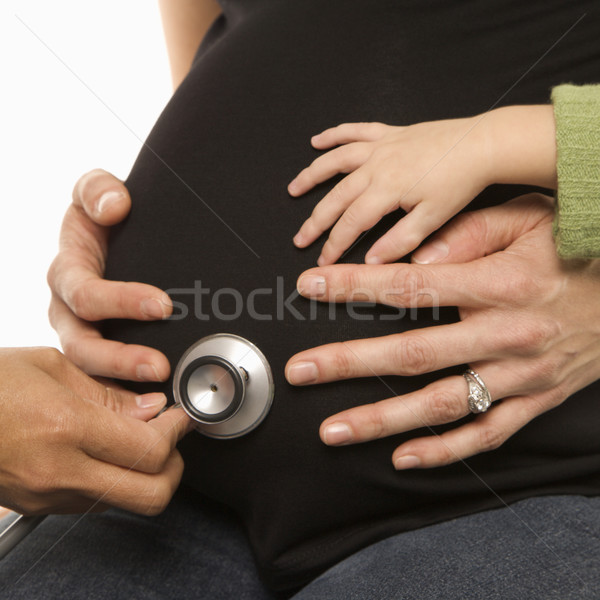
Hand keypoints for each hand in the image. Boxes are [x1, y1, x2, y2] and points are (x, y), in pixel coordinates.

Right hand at [0, 347, 192, 515]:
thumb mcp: (52, 367)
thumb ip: (109, 393)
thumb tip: (151, 408)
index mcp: (66, 428)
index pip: (151, 449)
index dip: (177, 430)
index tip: (180, 414)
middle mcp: (60, 471)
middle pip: (151, 494)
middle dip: (174, 465)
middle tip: (170, 435)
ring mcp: (49, 496)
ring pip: (126, 503)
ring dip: (147, 474)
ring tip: (139, 439)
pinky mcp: (39, 507)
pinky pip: (96, 502)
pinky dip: (116, 481)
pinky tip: (108, 453)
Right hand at [48, 169, 171, 380]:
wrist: (109, 236)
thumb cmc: (100, 218)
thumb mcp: (94, 192)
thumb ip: (97, 190)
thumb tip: (114, 204)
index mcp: (67, 275)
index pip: (86, 295)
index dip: (122, 302)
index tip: (163, 304)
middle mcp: (69, 312)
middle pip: (84, 346)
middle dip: (122, 359)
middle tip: (160, 366)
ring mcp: (82, 336)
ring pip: (92, 372)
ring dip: (126, 383)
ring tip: (162, 391)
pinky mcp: (98, 354)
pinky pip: (105, 381)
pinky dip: (127, 395)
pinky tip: (156, 404)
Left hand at [285, 194, 599, 467]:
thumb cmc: (574, 251)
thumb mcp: (529, 220)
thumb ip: (468, 233)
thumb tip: (413, 253)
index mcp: (500, 284)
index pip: (410, 286)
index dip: (354, 287)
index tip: (310, 286)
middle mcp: (507, 334)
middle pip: (413, 354)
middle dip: (348, 362)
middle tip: (299, 371)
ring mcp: (521, 376)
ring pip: (441, 404)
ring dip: (382, 419)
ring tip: (332, 429)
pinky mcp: (536, 402)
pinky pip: (487, 435)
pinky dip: (444, 450)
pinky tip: (402, 456)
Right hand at [288, 106, 555, 264]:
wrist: (482, 145)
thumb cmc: (461, 183)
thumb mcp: (432, 219)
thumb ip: (399, 241)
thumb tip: (371, 262)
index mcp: (386, 189)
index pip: (350, 223)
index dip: (333, 245)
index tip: (322, 261)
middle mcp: (376, 165)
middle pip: (336, 196)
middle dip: (315, 220)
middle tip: (299, 238)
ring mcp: (380, 146)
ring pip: (336, 161)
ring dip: (312, 175)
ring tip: (293, 189)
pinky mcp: (389, 133)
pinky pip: (355, 131)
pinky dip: (334, 135)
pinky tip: (316, 141)